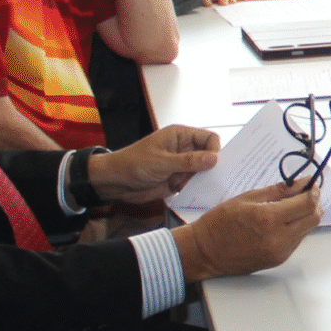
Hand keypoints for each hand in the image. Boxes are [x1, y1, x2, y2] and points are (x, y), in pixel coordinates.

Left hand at [91, 124, 223, 202]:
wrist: (115, 182)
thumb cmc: (133, 164)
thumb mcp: (161, 162)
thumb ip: (188, 161)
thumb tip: (215, 159)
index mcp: (180, 136)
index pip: (209, 138)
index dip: (214, 150)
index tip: (212, 165)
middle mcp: (184, 149)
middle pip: (209, 155)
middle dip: (211, 167)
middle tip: (208, 179)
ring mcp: (182, 165)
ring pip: (203, 171)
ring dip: (201, 180)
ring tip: (192, 186)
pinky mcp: (178, 180)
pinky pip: (194, 184)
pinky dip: (195, 189)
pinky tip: (190, 193)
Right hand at [174, 180, 323, 278]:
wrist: (204, 252)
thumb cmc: (219, 223)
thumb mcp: (247, 198)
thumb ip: (279, 190)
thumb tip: (302, 183)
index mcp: (268, 218)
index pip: (307, 203)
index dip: (313, 191)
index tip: (311, 183)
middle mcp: (278, 238)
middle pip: (314, 218)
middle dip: (314, 202)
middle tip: (306, 193)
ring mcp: (280, 252)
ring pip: (308, 230)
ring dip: (307, 215)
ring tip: (293, 205)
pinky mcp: (279, 260)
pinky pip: (298, 240)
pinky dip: (298, 228)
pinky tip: (285, 221)